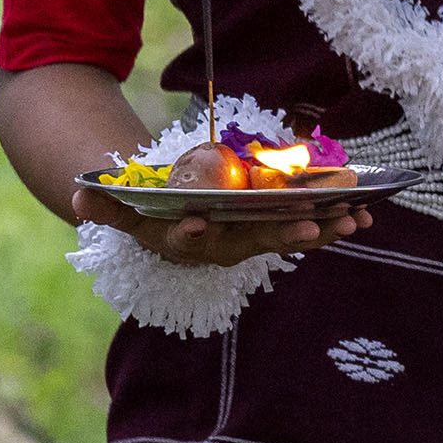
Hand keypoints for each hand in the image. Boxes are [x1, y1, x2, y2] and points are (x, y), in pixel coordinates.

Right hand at [63, 129, 373, 270]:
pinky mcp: (276, 230)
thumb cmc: (152, 212)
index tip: (200, 224)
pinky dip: (334, 222)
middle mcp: (223, 246)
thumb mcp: (125, 208)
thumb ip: (105, 205)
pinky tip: (365, 215)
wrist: (177, 225)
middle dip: (280, 236)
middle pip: (252, 242)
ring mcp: (254, 240)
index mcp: (186, 241)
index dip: (194, 234)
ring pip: (288, 236)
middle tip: (306, 229)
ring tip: (352, 221)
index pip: (188, 240)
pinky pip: (308, 228)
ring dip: (321, 230)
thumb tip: (77, 196)